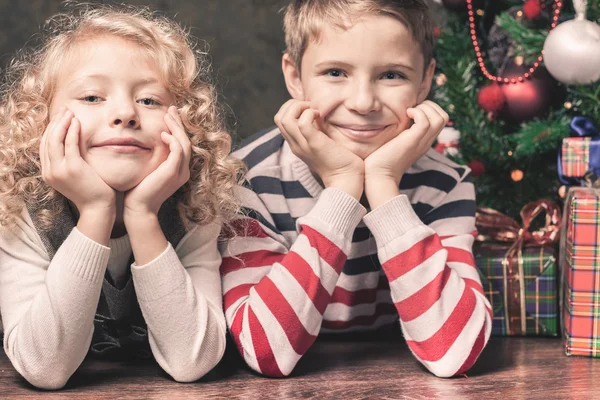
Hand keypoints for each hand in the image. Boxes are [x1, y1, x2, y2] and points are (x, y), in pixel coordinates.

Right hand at [40, 108, 115, 216]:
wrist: (98, 208)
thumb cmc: (91, 191)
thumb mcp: (75, 175)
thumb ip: (70, 161)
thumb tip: (73, 143)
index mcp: (48, 173)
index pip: (45, 145)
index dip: (51, 129)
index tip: (60, 117)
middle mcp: (50, 172)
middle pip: (47, 140)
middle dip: (55, 122)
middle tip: (64, 110)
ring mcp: (59, 171)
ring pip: (55, 140)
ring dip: (62, 123)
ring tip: (69, 112)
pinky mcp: (72, 168)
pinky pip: (69, 145)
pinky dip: (72, 131)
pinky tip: (77, 122)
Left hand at [123, 106, 190, 220]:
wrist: (138, 209)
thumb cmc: (137, 191)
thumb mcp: (147, 170)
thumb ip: (151, 158)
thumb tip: (141, 142)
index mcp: (178, 170)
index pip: (182, 144)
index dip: (177, 128)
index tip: (169, 115)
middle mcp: (183, 171)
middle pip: (186, 141)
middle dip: (179, 124)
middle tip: (171, 109)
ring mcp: (180, 172)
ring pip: (184, 143)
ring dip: (176, 128)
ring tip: (167, 115)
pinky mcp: (173, 172)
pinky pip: (178, 151)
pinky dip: (173, 140)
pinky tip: (163, 134)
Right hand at [274, 100, 363, 199]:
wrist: (346, 180)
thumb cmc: (340, 160)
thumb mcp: (322, 143)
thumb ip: (317, 131)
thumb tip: (318, 113)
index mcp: (296, 144)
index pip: (280, 120)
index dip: (292, 108)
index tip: (310, 109)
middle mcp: (295, 145)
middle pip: (279, 117)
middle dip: (293, 104)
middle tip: (312, 108)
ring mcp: (303, 145)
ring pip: (285, 118)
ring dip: (299, 107)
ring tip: (315, 111)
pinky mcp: (314, 144)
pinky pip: (302, 123)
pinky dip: (309, 113)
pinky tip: (320, 116)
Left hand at [363, 101, 447, 207]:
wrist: (378, 176)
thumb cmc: (380, 159)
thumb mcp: (395, 141)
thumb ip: (400, 131)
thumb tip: (397, 117)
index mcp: (424, 141)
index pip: (440, 119)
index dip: (429, 108)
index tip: (412, 110)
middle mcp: (426, 141)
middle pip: (443, 117)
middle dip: (430, 105)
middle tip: (411, 109)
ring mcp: (421, 142)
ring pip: (440, 117)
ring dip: (425, 108)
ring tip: (409, 112)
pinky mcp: (413, 141)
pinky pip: (425, 121)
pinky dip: (417, 112)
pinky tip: (405, 115)